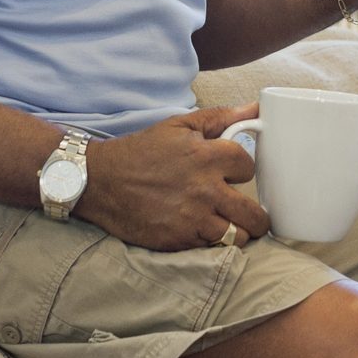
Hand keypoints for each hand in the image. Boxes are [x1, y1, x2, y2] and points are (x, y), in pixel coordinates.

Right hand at [75, 103, 269, 250]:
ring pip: (238, 236)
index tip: (234, 174)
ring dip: (238, 232)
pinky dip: (212, 242)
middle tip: (248, 213)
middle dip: (257, 215)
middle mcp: (205, 189)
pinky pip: (211, 248)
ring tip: (229, 225)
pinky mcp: (178, 240)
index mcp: (207, 156)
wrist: (100, 181)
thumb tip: (256, 109)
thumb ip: (220, 118)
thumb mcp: (179, 126)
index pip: (249, 167)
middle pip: (255, 214)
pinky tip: (203, 231)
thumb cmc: (141, 152)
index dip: (243, 170)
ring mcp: (193, 218)